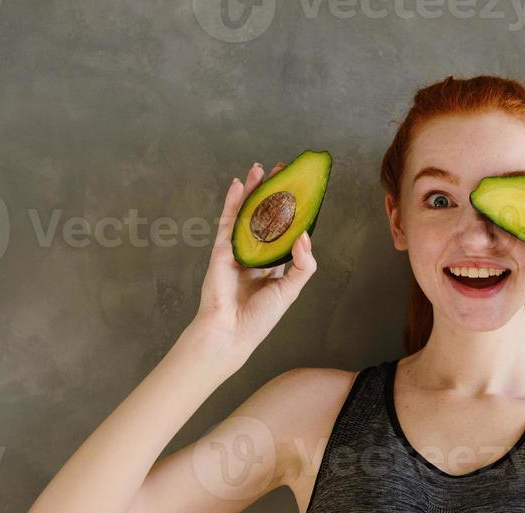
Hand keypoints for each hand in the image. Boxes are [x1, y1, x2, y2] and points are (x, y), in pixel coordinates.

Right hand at [188, 161, 317, 368]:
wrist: (231, 331)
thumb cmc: (259, 317)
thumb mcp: (290, 289)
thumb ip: (303, 264)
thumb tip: (303, 234)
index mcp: (272, 266)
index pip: (283, 233)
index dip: (290, 213)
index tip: (299, 193)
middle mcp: (255, 255)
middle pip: (264, 217)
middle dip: (272, 194)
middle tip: (281, 171)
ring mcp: (237, 251)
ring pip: (245, 214)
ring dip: (252, 191)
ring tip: (260, 169)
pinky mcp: (221, 250)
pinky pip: (228, 221)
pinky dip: (232, 202)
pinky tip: (238, 185)